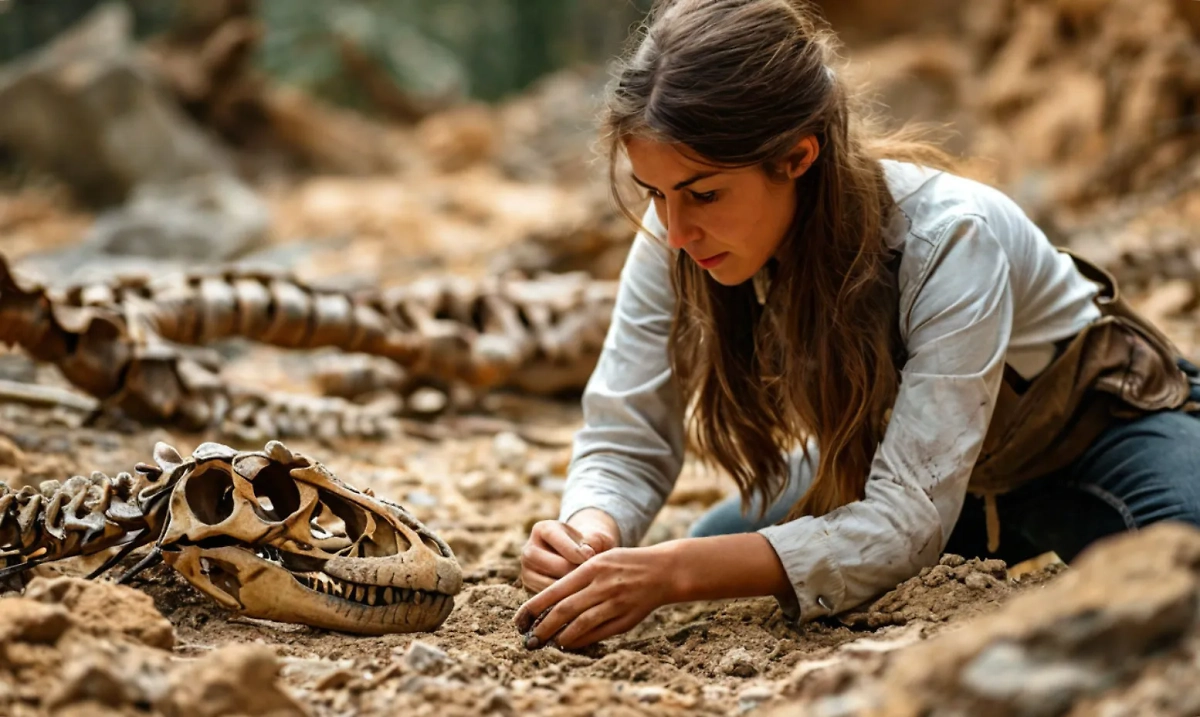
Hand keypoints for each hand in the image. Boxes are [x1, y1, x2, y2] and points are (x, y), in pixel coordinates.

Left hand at [513, 543, 677, 650]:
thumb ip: (576, 577)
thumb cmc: (624, 564)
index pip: (554, 591)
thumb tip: (548, 603)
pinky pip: (598, 633)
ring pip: (580, 624)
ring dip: (560, 637)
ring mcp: (616, 603)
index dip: (533, 608)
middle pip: (564, 610)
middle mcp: (602, 585)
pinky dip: (581, 640)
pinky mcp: (626, 619)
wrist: (663, 570)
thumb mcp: (599, 560)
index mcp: (591, 568)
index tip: (519, 620)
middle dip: (542, 627)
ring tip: (548, 643)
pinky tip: (570, 643)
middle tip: (529, 639)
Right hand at [519, 513, 617, 592]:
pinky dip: (562, 598)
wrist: (580, 558)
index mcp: (543, 529)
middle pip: (546, 561)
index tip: (591, 558)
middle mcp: (529, 548)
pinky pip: (544, 596)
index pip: (554, 537)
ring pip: (544, 581)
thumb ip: (593, 541)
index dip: (573, 549)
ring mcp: (526, 569)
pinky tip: (578, 597)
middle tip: (588, 576)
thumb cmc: (590, 545)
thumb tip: (587, 553)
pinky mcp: (530, 587)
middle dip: (569, 570)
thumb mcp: (594, 537)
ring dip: (566, 587)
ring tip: (585, 587)